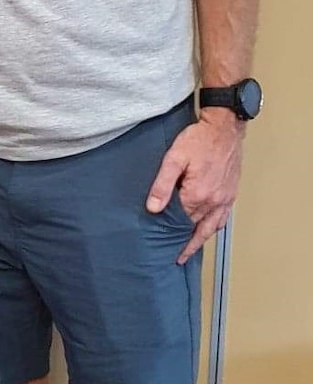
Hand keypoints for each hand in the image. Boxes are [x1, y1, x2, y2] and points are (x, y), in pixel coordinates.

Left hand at [146, 110, 244, 263]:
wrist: (224, 127)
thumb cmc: (199, 139)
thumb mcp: (174, 158)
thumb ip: (162, 185)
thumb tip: (153, 208)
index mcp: (197, 195)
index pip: (180, 221)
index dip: (169, 230)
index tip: (160, 242)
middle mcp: (213, 201)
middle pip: (195, 228)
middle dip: (184, 242)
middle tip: (175, 257)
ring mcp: (224, 199)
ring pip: (211, 227)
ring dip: (199, 240)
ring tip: (188, 252)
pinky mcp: (231, 194)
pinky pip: (222, 219)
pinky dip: (213, 229)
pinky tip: (207, 231)